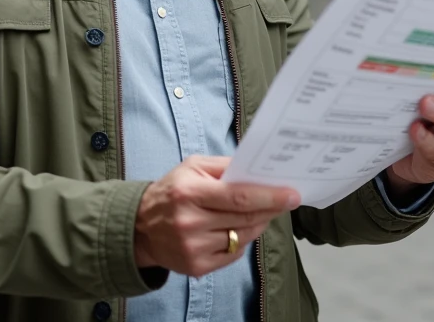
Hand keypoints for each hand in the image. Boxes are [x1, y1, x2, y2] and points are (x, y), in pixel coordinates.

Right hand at [134, 156, 299, 277]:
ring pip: (243, 237)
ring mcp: (194, 248)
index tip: (292, 195)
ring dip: (258, 224)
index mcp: (189, 193)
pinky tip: (238, 229)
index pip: (238, 197)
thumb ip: (224, 165)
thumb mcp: (192, 167)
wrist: (140, 227)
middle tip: (285, 200)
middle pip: (245, 218)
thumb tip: (258, 169)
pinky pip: (233, 253)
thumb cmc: (172, 191)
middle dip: (270, 208)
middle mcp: (190, 222)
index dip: (269, 196)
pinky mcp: (196, 267)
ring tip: (261, 212)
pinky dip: (242, 240)